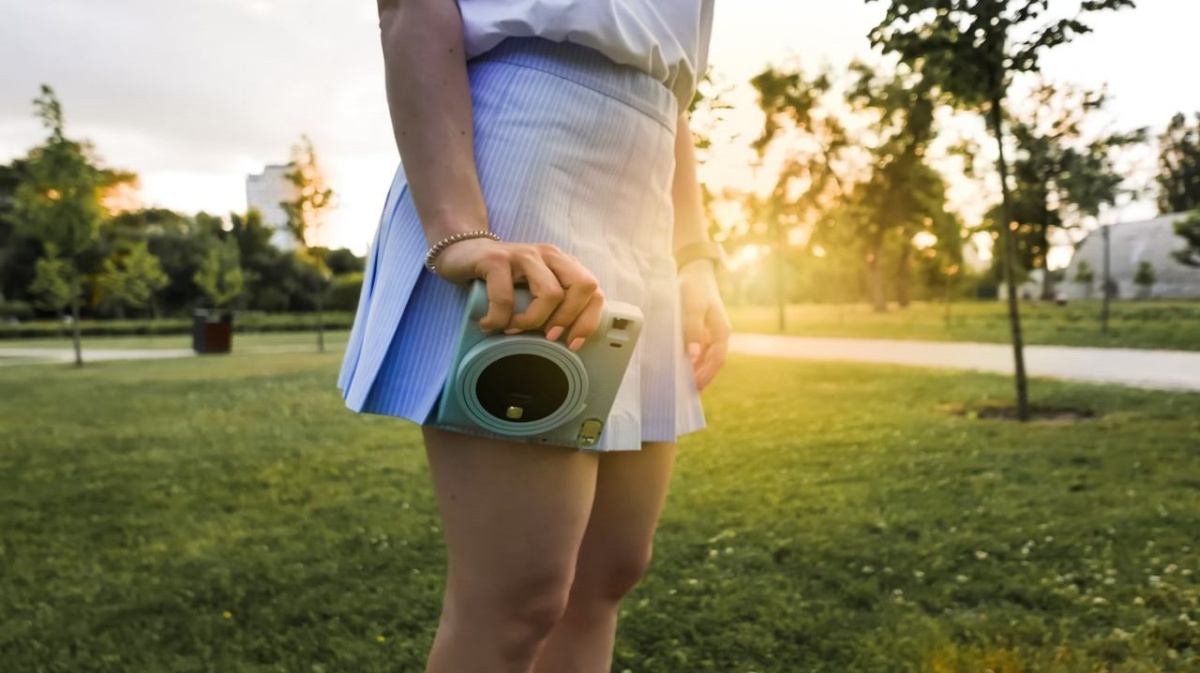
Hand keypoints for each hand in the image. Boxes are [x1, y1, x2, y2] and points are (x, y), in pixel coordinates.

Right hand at [433, 237, 604, 351]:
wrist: (463, 252)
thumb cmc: (502, 280)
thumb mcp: (533, 289)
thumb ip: (553, 304)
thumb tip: (567, 342)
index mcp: (563, 264)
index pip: (594, 291)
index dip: (588, 321)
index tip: (572, 344)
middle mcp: (549, 255)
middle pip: (583, 286)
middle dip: (569, 319)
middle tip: (547, 337)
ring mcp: (524, 254)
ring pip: (551, 293)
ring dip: (533, 322)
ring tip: (512, 330)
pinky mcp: (497, 259)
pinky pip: (507, 297)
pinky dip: (499, 319)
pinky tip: (489, 324)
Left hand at [679, 261, 730, 391]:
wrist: (694, 271)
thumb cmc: (695, 287)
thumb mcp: (693, 306)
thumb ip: (693, 329)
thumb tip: (694, 354)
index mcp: (722, 331)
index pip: (716, 360)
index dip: (706, 375)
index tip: (695, 388)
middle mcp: (719, 335)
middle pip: (713, 363)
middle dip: (703, 378)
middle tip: (688, 393)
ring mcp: (711, 333)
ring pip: (707, 358)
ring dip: (698, 372)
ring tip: (684, 385)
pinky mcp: (702, 331)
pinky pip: (700, 351)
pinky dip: (693, 362)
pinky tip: (682, 368)